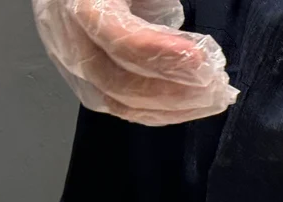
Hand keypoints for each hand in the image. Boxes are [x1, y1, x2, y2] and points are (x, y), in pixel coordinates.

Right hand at [33, 0, 238, 125]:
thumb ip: (159, 2)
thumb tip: (191, 44)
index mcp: (82, 3)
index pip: (118, 39)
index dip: (161, 54)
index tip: (201, 60)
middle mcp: (69, 39)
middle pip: (116, 81)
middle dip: (172, 90)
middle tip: (214, 86)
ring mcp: (71, 64)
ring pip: (116, 101)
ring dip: (168, 107)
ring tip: (209, 99)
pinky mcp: (82, 79)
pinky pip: (116, 105)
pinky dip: (154, 110)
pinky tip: (186, 106)